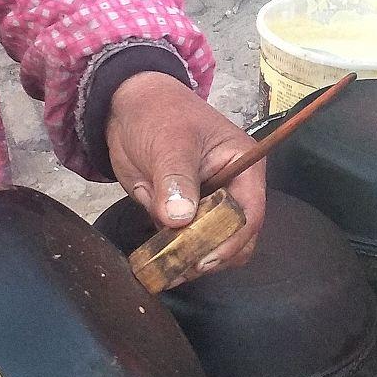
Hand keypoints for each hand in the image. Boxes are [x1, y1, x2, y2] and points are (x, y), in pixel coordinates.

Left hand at [105, 71, 266, 273]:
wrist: (126, 108)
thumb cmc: (158, 114)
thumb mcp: (169, 143)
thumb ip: (176, 179)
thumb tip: (180, 218)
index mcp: (244, 166)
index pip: (250, 212)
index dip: (231, 240)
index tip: (204, 259)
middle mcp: (233, 190)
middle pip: (237, 237)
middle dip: (211, 255)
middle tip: (180, 267)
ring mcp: (208, 205)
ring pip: (212, 246)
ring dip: (190, 260)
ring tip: (162, 268)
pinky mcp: (184, 215)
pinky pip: (185, 244)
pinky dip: (172, 256)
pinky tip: (153, 260)